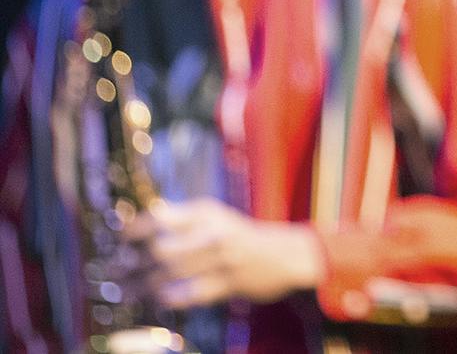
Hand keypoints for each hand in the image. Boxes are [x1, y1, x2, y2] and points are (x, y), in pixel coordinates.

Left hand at [124, 198, 325, 308]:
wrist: (285, 254)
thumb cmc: (241, 236)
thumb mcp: (216, 218)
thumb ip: (184, 221)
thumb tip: (141, 229)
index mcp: (207, 213)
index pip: (162, 217)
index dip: (136, 229)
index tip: (120, 239)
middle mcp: (213, 233)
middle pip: (162, 249)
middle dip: (132, 263)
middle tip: (113, 271)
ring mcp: (223, 259)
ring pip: (172, 274)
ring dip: (143, 285)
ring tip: (124, 292)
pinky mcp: (230, 283)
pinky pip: (193, 293)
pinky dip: (172, 298)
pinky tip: (156, 301)